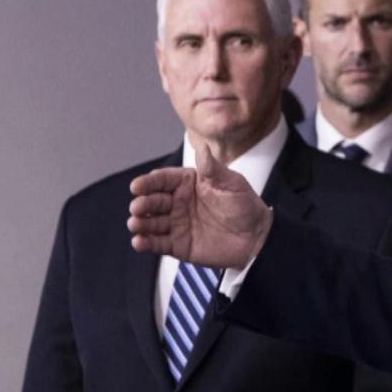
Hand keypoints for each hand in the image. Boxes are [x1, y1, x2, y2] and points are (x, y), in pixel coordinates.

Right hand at [127, 143, 271, 268]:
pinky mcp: (178, 244)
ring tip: (135, 223)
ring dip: (141, 222)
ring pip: (152, 222)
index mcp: (189, 183)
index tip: (137, 186)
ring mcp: (177, 224)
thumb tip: (202, 146)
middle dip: (143, 203)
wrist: (256, 238)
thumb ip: (213, 169)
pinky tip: (138, 241)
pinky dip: (146, 243)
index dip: (149, 182)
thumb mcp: (232, 184)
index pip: (164, 180)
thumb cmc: (245, 206)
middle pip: (154, 200)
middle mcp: (178, 202)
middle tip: (137, 207)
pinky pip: (158, 243)